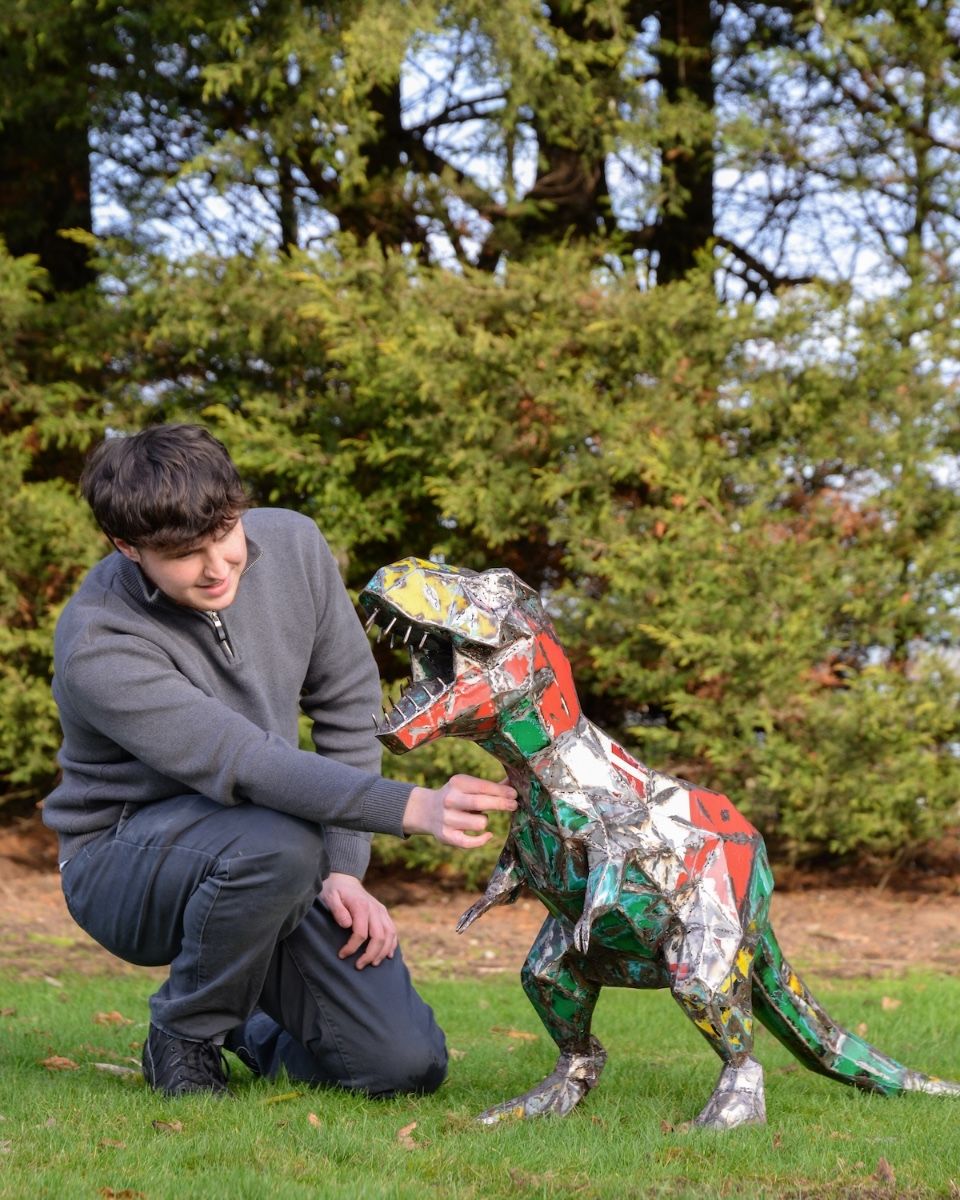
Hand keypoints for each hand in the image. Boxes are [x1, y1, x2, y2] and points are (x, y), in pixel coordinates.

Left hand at [320, 873, 397, 968]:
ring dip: (383, 952)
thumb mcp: (330, 897)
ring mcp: (381, 911)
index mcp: (361, 906)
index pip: (361, 933)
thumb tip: (346, 925)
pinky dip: (392, 944)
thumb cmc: (335, 891)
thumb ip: (337, 910)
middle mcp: (375, 909)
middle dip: (370, 955)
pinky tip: (388, 955)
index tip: (342, 955)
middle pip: (379, 937)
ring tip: (373, 964)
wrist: (345, 879)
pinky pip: (393, 930)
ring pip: (389, 935)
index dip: (352, 947)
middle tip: (358, 966)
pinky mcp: (384, 913)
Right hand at [403, 774, 517, 847]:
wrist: (427, 811)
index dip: (501, 791)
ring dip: (485, 821)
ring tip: (480, 818)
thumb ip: (491, 786)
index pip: (483, 787)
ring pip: (480, 823)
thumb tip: (514, 783)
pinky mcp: (446, 836)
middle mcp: (450, 800)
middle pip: (481, 803)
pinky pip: (471, 842)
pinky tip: (488, 835)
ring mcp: (447, 819)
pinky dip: (482, 839)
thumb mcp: (469, 786)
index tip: (515, 794)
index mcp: (457, 784)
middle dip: (501, 804)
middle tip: (514, 805)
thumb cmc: (458, 796)